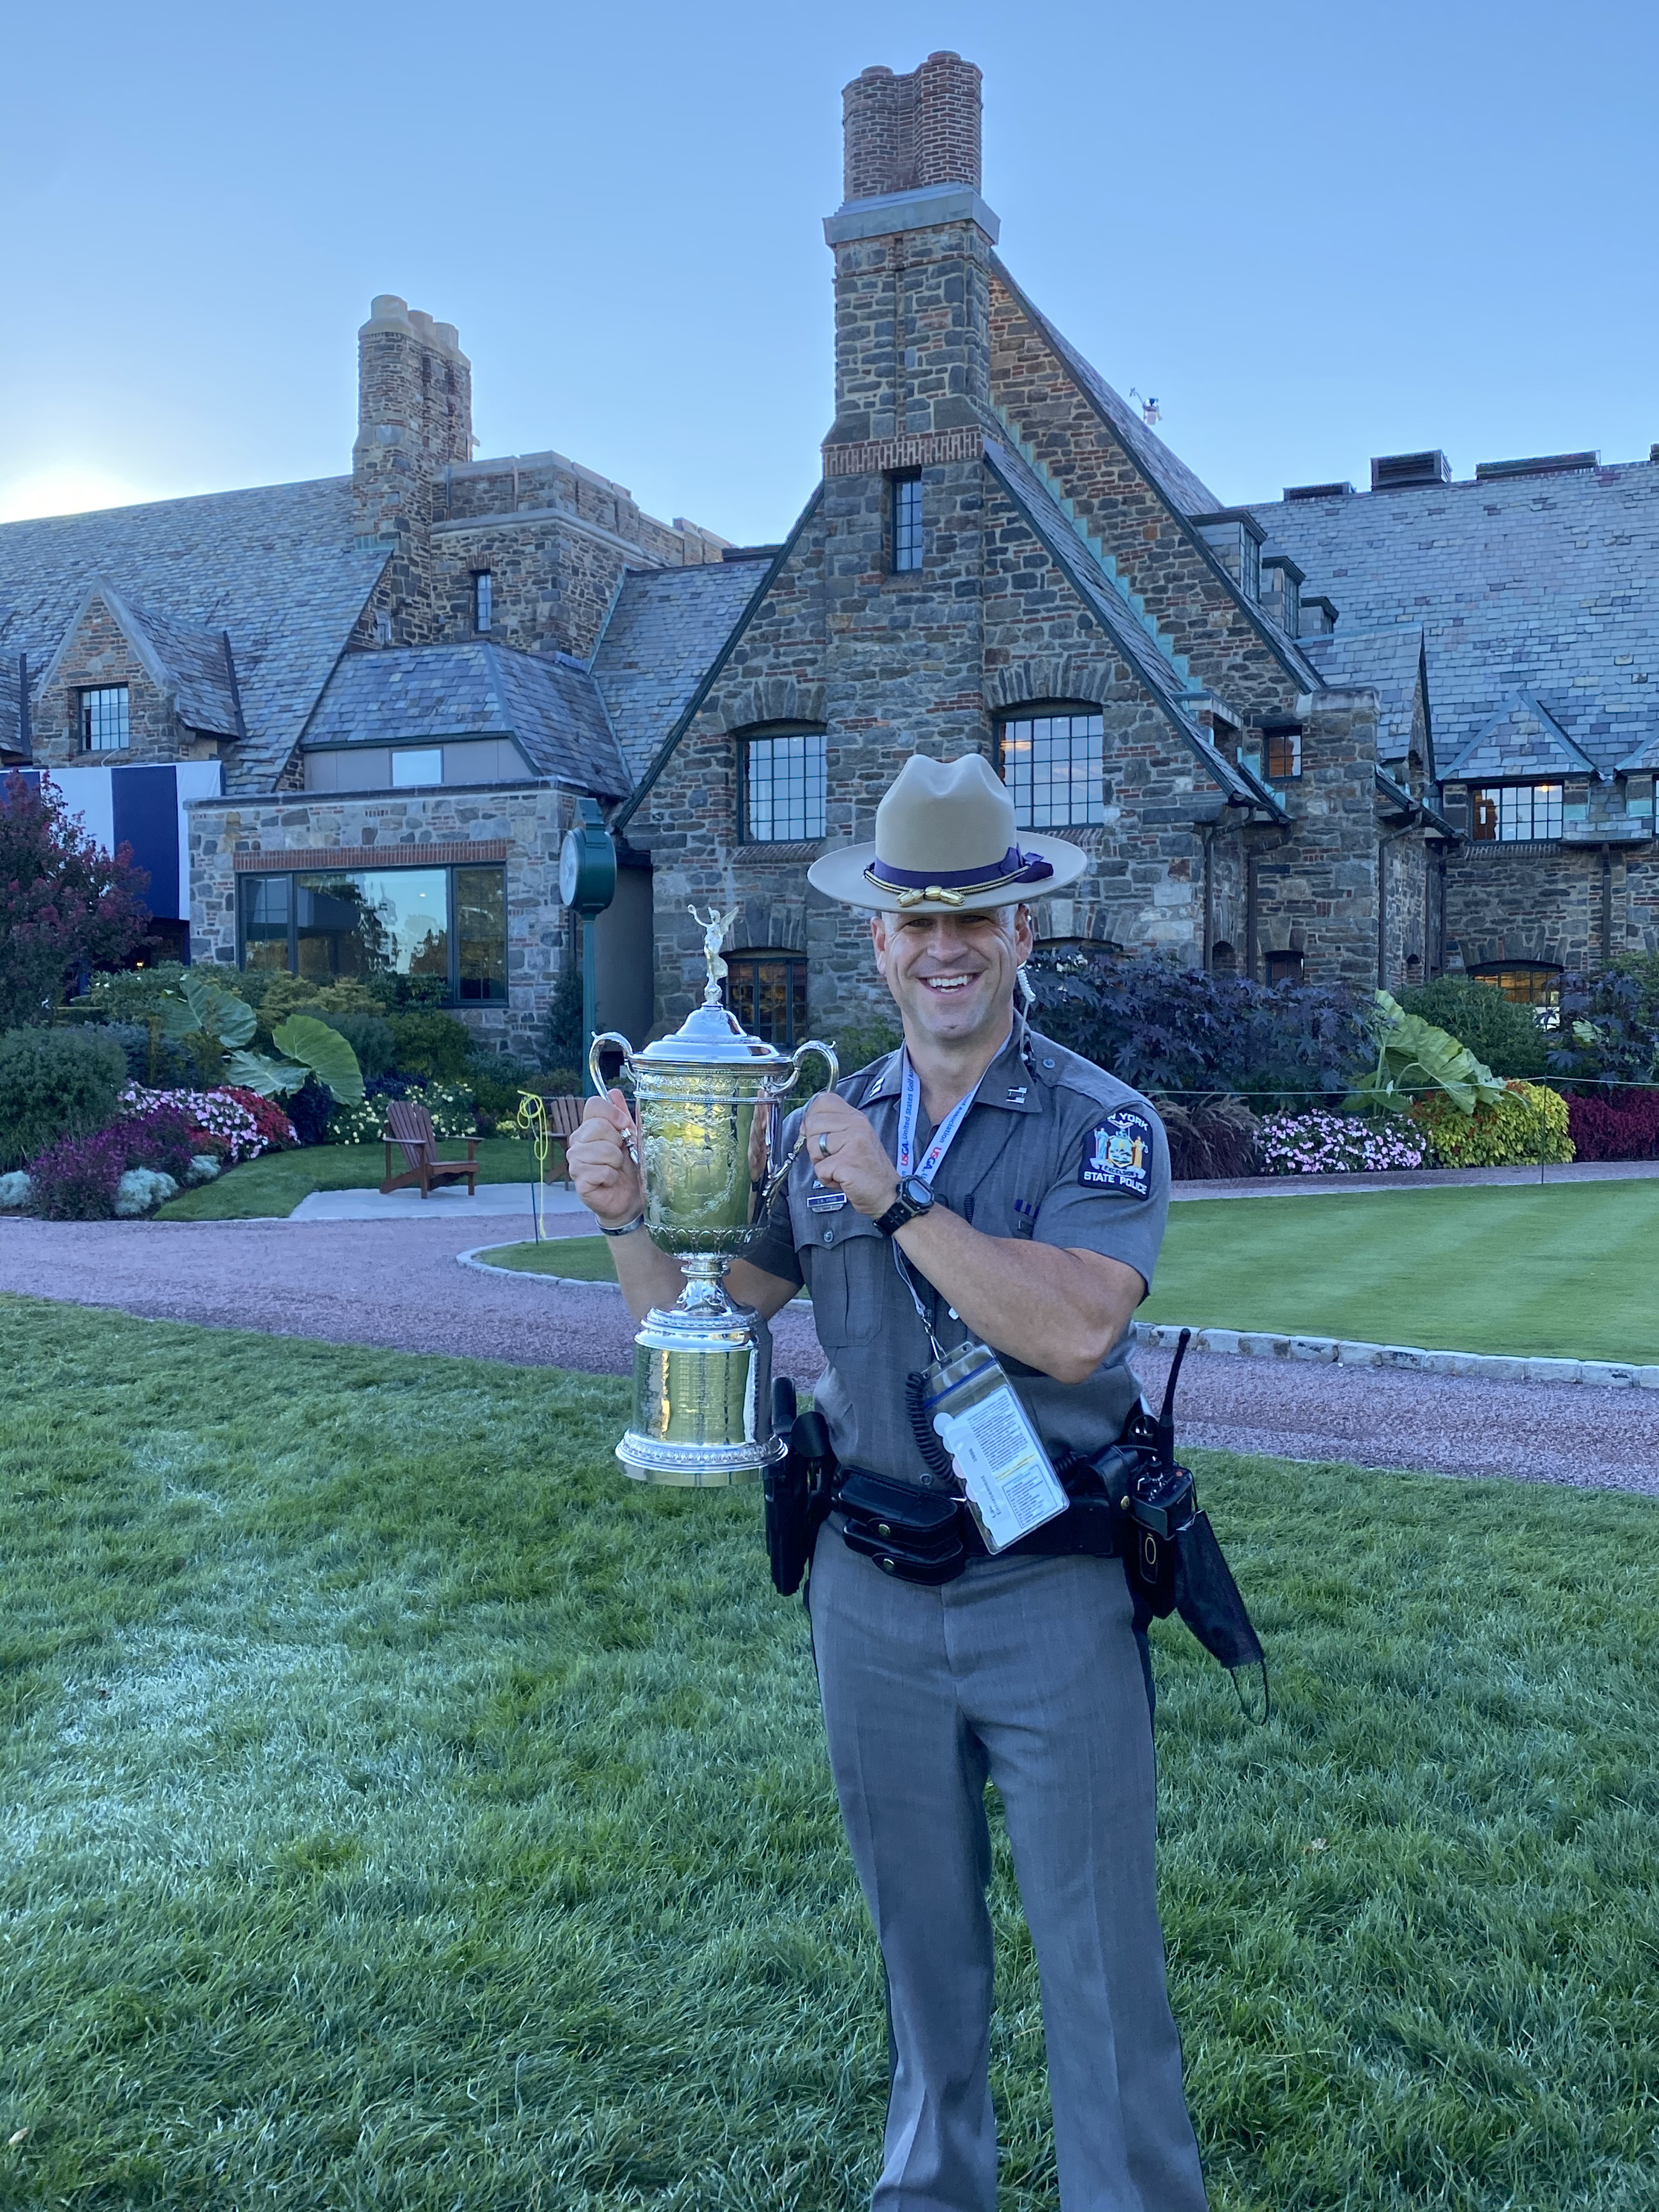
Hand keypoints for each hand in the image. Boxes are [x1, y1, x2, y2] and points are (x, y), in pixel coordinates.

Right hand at [567, 1089, 645, 1228]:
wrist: (630, 1197)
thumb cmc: (630, 1166)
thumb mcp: (632, 1137)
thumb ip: (623, 1115)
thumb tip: (613, 1092)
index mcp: (590, 1127)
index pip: (594, 1105)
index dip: (613, 1113)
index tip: (625, 1126)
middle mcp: (577, 1141)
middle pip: (598, 1126)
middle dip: (618, 1142)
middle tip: (620, 1154)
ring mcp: (575, 1161)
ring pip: (601, 1150)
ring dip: (616, 1162)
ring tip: (615, 1169)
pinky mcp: (579, 1180)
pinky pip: (600, 1171)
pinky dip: (611, 1177)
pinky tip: (609, 1181)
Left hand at [801, 1092, 899, 1218]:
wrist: (887, 1194)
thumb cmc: (867, 1171)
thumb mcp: (853, 1140)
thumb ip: (832, 1128)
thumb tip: (804, 1125)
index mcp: (856, 1118)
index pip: (823, 1101)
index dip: (812, 1117)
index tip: (819, 1134)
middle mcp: (856, 1125)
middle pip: (812, 1123)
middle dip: (815, 1146)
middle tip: (834, 1158)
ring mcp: (852, 1142)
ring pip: (812, 1146)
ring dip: (821, 1164)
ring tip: (840, 1169)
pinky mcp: (847, 1162)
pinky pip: (820, 1169)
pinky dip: (827, 1179)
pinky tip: (842, 1179)